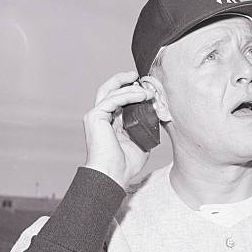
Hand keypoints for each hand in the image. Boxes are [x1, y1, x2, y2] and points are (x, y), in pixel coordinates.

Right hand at [83, 70, 154, 189]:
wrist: (113, 175)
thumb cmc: (125, 165)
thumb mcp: (141, 143)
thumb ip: (145, 130)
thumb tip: (157, 119)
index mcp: (110, 123)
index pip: (118, 100)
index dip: (131, 91)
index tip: (146, 89)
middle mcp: (101, 117)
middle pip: (109, 90)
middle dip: (123, 80)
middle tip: (137, 76)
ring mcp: (96, 116)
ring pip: (111, 92)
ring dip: (131, 88)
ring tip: (148, 91)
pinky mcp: (95, 117)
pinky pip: (113, 99)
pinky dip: (128, 95)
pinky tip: (142, 96)